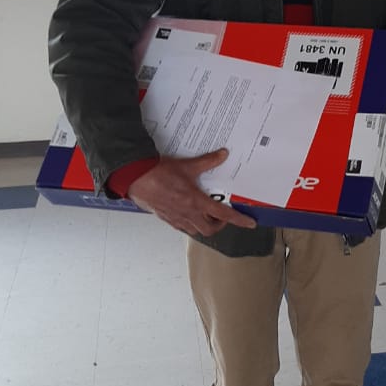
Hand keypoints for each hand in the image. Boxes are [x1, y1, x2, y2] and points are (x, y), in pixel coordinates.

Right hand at [127, 149, 256, 236]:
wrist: (136, 178)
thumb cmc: (159, 173)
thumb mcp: (188, 165)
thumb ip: (207, 161)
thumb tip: (222, 155)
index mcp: (196, 202)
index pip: (224, 215)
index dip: (239, 220)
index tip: (249, 224)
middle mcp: (188, 214)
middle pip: (210, 230)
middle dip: (220, 225)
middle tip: (222, 215)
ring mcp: (176, 218)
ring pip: (196, 230)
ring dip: (204, 226)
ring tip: (206, 214)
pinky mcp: (166, 218)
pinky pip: (182, 227)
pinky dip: (190, 224)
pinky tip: (189, 213)